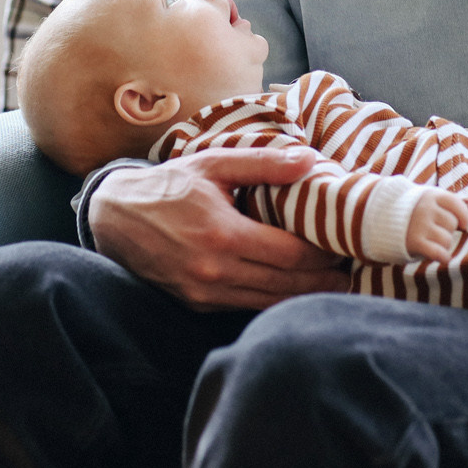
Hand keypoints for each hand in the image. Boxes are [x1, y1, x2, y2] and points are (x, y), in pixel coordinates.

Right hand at [86, 148, 349, 310]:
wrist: (114, 217)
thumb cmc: (168, 186)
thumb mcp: (214, 163)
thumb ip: (264, 163)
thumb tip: (311, 161)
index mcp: (222, 235)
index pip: (291, 255)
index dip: (324, 255)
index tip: (346, 246)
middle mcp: (214, 271)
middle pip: (286, 285)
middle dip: (322, 281)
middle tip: (352, 273)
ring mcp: (204, 293)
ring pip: (268, 302)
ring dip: (303, 296)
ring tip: (333, 284)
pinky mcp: (196, 303)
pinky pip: (246, 306)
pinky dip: (273, 300)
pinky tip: (295, 289)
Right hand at [404, 188, 467, 261]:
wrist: (379, 219)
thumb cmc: (409, 211)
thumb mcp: (425, 199)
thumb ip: (444, 205)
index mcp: (431, 195)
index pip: (457, 205)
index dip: (463, 216)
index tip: (463, 224)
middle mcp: (426, 208)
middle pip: (452, 224)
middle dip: (447, 230)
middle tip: (435, 232)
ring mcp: (420, 225)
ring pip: (447, 239)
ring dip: (443, 244)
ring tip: (432, 242)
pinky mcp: (414, 242)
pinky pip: (439, 252)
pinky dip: (443, 256)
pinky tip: (441, 256)